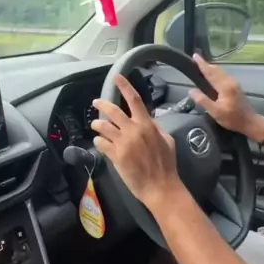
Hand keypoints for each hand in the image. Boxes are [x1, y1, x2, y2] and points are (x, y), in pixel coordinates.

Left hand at [91, 74, 181, 209]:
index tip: (116, 77)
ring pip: (103, 126)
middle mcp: (133, 131)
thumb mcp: (167, 141)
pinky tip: (100, 142)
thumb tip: (148, 119)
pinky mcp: (115, 156)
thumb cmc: (166, 164)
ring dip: (97, 124)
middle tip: (96, 102)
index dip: (124, 86)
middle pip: (113, 111)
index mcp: (147, 125)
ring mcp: (123, 143)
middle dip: (102, 104)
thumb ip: (156, 128)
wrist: (160, 186)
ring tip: (96, 125)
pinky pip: (101, 143)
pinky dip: (99, 141)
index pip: (134, 100)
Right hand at [189, 54, 263, 141]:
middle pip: (216, 69)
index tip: (195, 56)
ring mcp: (234, 83)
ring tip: (202, 66)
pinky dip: (216, 73)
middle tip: (196, 60)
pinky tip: (212, 76)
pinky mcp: (236, 87)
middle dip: (206, 64)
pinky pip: (224, 76)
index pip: (210, 72)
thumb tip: (191, 90)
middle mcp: (230, 82)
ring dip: (211, 68)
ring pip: (221, 72)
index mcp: (224, 86)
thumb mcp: (215, 112)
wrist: (249, 122)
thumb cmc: (232, 118)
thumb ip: (203, 100)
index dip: (202, 64)